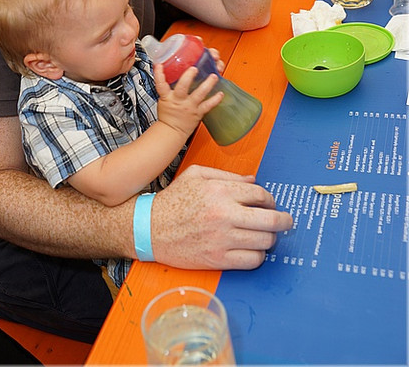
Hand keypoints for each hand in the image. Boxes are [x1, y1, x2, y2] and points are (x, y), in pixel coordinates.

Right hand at [151, 165, 292, 269]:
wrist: (149, 228)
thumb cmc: (173, 200)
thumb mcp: (197, 175)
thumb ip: (227, 175)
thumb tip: (253, 181)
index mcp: (220, 191)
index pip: (261, 195)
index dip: (271, 199)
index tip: (271, 204)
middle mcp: (224, 214)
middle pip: (270, 220)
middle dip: (284, 221)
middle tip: (286, 221)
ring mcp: (222, 239)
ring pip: (265, 241)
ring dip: (271, 238)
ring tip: (266, 235)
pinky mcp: (218, 259)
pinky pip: (252, 260)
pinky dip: (258, 256)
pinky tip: (253, 249)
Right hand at [154, 63, 221, 138]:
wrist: (172, 131)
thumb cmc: (168, 116)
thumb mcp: (163, 100)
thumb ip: (167, 88)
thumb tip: (166, 72)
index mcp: (167, 97)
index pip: (160, 84)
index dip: (159, 74)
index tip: (159, 66)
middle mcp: (179, 101)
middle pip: (182, 87)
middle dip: (188, 77)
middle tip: (194, 68)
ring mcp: (189, 106)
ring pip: (199, 94)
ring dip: (207, 84)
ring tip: (213, 76)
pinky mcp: (198, 112)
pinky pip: (208, 105)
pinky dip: (215, 99)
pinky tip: (220, 93)